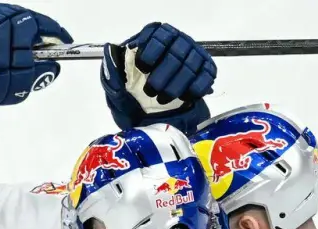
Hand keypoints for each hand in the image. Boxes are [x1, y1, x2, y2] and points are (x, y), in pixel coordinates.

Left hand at [102, 22, 216, 132]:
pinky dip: (194, 89)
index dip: (151, 52)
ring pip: (190, 67)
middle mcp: (179, 40)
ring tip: (162, 99)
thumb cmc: (134, 86)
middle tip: (150, 90)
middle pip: (175, 54)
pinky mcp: (207, 70)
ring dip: (175, 86)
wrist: (152, 104)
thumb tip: (110, 50)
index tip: (142, 68)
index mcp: (157, 35)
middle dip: (162, 75)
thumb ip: (114, 65)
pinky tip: (182, 98)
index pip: (159, 37)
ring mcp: (195, 54)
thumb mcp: (119, 77)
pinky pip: (205, 77)